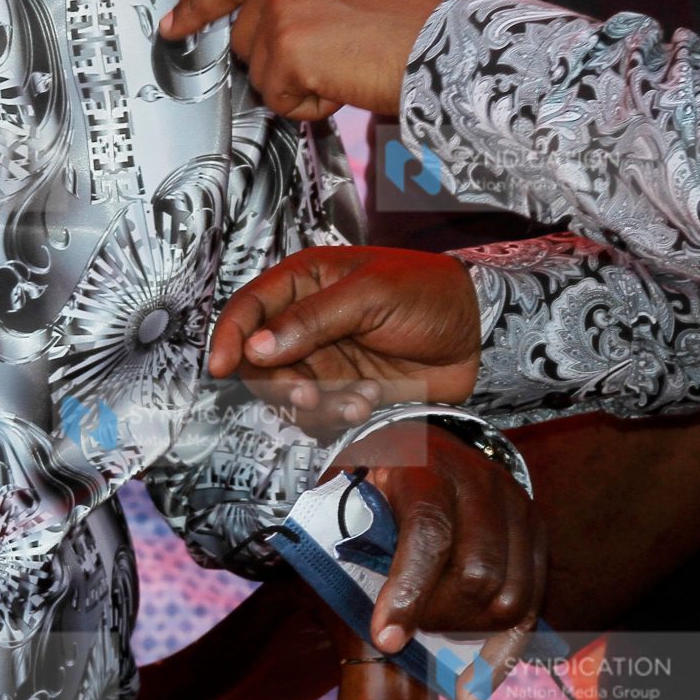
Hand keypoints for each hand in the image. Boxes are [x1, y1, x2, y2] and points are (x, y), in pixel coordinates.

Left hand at [158, 0, 468, 118]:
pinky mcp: (285, 45)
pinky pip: (280, 98)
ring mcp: (281, 5)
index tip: (172, 25)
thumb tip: (278, 28)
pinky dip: (312, 105)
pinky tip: (349, 82)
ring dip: (301, 83)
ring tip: (352, 65)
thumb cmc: (427, 20)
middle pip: (247, 36)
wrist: (456, 41)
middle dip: (283, 62)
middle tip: (341, 59)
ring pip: (261, 70)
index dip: (200, 7)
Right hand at [209, 247, 484, 430]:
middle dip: (282, 384)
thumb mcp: (372, 292)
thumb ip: (314, 319)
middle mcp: (306, 324)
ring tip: (360, 399)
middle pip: (262, 363)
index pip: (249, 308)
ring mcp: (326, 361)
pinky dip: (342, 416)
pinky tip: (373, 402)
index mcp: (305, 282)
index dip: (230, 336)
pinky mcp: (346, 392)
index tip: (221, 367)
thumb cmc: (428, 292)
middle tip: (310, 396)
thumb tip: (257, 347)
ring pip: (292, 396)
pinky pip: (324, 417)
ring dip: (319, 406)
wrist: (478, 330)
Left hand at [340, 424, 544, 699]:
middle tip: (410, 623)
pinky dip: (506, 644)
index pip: (428, 531)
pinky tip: (479, 675)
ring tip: (435, 623)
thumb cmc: (376, 474)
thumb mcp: (346, 484)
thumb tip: (329, 577)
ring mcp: (514, 503)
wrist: (422, 442)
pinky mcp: (535, 530)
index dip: (408, 590)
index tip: (385, 636)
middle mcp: (479, 479)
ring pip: (510, 594)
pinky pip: (533, 602)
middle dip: (439, 614)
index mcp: (424, 463)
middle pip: (477, 573)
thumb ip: (336, 526)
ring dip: (469, 626)